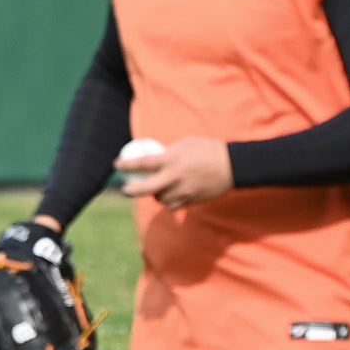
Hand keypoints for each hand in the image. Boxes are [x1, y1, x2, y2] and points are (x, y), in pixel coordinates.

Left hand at [115, 136, 233, 210]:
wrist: (232, 166)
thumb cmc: (208, 150)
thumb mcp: (186, 144)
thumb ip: (168, 152)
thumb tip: (155, 157)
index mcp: (172, 160)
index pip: (143, 163)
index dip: (127, 165)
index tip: (116, 164)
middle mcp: (174, 177)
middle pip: (145, 189)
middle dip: (131, 191)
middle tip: (125, 190)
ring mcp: (182, 191)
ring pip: (159, 198)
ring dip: (155, 194)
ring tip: (158, 187)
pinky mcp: (190, 201)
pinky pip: (172, 205)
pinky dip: (169, 200)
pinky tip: (171, 193)